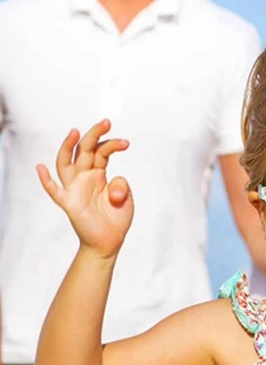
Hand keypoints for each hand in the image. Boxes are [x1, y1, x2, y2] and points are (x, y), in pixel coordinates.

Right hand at [36, 120, 131, 257]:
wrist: (109, 242)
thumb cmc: (116, 218)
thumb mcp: (126, 198)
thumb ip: (122, 186)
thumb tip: (112, 183)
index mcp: (97, 173)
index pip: (100, 152)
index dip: (111, 144)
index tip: (126, 142)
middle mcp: (84, 177)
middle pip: (84, 150)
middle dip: (93, 135)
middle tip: (106, 122)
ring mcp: (75, 189)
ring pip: (66, 163)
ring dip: (68, 147)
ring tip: (75, 132)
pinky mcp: (70, 203)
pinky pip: (55, 191)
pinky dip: (46, 180)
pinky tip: (40, 168)